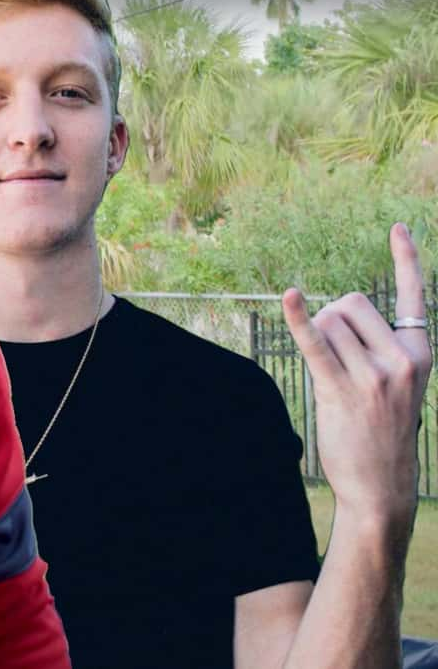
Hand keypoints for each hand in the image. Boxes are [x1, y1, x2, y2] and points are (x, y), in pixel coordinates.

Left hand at [283, 223, 431, 520]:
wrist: (382, 484)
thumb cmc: (383, 430)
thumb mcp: (399, 383)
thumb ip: (382, 346)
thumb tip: (335, 311)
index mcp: (421, 351)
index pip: (415, 294)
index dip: (406, 258)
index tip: (396, 227)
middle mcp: (403, 358)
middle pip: (351, 303)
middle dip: (333, 317)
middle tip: (337, 354)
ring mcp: (375, 375)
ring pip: (329, 322)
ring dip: (317, 336)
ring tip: (331, 372)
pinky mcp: (341, 389)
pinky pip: (315, 343)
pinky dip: (298, 319)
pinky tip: (289, 297)